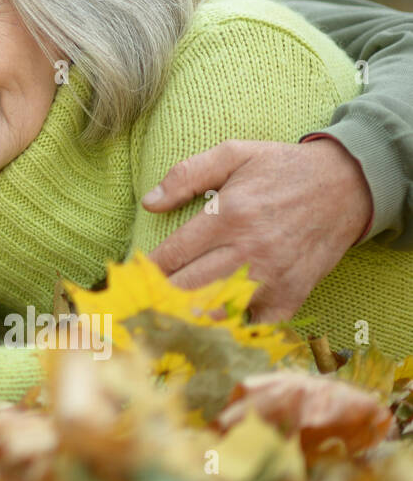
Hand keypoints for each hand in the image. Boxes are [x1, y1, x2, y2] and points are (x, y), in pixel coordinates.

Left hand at [142, 139, 371, 321]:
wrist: (347, 187)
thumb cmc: (282, 169)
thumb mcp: (234, 154)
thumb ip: (187, 174)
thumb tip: (149, 202)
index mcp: (228, 216)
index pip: (171, 255)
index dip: (146, 270)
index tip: (133, 277)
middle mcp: (248, 251)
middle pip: (187, 288)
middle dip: (159, 295)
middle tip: (142, 299)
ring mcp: (272, 277)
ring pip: (216, 311)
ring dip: (189, 314)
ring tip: (168, 314)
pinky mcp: (292, 295)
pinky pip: (254, 323)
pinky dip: (232, 326)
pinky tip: (213, 321)